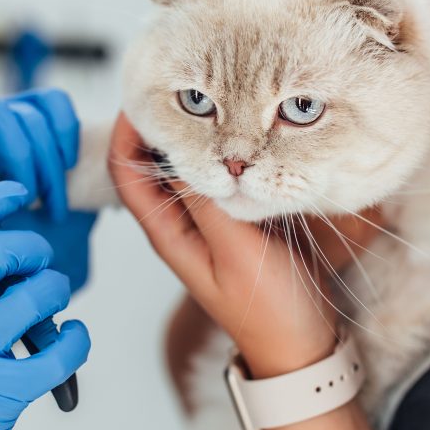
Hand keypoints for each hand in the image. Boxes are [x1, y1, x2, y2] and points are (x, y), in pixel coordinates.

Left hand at [0, 83, 80, 220]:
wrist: (49, 212)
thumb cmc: (5, 214)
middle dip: (15, 156)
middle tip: (26, 195)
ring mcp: (13, 106)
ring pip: (30, 117)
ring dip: (46, 166)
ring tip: (51, 201)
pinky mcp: (46, 104)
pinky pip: (55, 102)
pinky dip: (64, 136)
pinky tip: (67, 163)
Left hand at [108, 113, 336, 378]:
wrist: (303, 346)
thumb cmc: (269, 308)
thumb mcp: (236, 250)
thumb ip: (207, 202)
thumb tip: (182, 150)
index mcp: (167, 232)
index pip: (126, 170)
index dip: (128, 129)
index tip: (148, 92)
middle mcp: (179, 222)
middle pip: (150, 161)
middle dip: (160, 122)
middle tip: (186, 83)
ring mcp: (207, 220)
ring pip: (186, 166)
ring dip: (194, 135)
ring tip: (217, 99)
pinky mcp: (234, 220)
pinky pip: (217, 177)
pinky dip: (222, 153)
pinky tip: (243, 133)